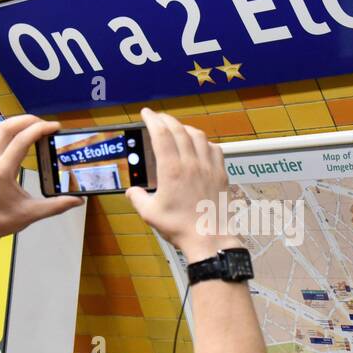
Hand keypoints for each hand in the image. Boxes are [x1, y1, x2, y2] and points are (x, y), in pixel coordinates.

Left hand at [0, 115, 82, 266]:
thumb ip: (57, 206)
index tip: (56, 127)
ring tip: (36, 126)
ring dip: (17, 122)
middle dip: (29, 120)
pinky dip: (10, 129)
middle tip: (47, 125)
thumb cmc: (3, 220)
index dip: (40, 129)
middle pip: (7, 127)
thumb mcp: (32, 214)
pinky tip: (23, 135)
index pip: (21, 140)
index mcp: (3, 172)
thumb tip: (78, 200)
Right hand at [127, 107, 238, 261]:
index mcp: (172, 170)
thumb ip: (137, 198)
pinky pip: (215, 149)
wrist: (209, 239)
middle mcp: (191, 164)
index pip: (161, 134)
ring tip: (177, 129)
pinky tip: (201, 146)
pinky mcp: (220, 175)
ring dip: (185, 128)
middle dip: (166, 119)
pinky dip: (205, 142)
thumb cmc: (180, 227)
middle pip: (179, 130)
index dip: (152, 119)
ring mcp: (209, 167)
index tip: (146, 113)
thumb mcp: (150, 213)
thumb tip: (131, 191)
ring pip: (198, 136)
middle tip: (158, 118)